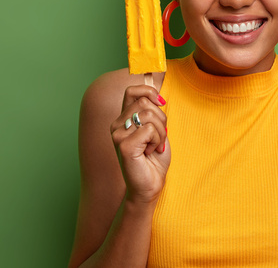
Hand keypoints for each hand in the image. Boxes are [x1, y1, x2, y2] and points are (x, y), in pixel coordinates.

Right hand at [110, 85, 170, 204]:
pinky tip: (151, 152)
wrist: (150, 186)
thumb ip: (153, 113)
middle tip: (159, 137)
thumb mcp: (157, 130)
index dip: (149, 91)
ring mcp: (118, 134)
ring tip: (155, 146)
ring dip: (161, 131)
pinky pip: (149, 129)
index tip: (161, 102)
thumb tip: (159, 96)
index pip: (132, 91)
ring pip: (149, 115)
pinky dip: (157, 140)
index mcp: (123, 119)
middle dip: (161, 118)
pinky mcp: (124, 145)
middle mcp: (116, 124)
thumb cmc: (154, 160)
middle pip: (145, 102)